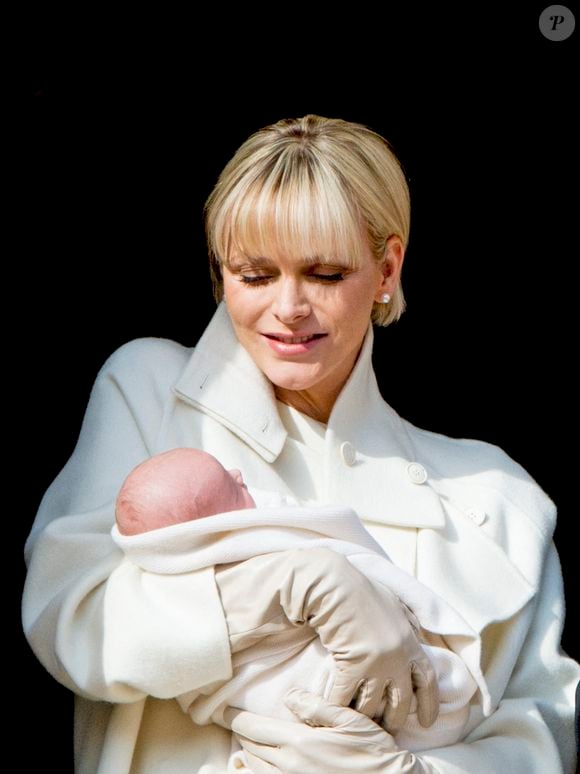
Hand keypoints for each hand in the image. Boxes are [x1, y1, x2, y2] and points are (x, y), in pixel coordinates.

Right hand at [215, 547, 437, 730]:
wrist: (337, 586)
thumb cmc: (362, 591)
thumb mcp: (394, 604)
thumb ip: (408, 622)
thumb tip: (417, 631)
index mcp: (411, 643)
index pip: (427, 681)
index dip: (428, 704)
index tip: (427, 723)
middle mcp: (398, 658)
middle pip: (400, 702)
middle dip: (392, 719)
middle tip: (384, 729)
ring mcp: (376, 665)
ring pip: (371, 705)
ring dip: (363, 716)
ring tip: (357, 722)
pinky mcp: (352, 667)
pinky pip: (345, 698)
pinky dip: (338, 707)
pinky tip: (332, 710)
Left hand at [224, 688, 436, 772]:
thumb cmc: (372, 751)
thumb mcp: (348, 718)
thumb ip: (315, 706)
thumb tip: (289, 696)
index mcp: (299, 743)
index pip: (254, 728)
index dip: (235, 719)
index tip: (223, 711)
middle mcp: (290, 767)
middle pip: (251, 749)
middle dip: (243, 735)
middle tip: (236, 723)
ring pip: (256, 769)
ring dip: (248, 755)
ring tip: (246, 744)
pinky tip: (254, 769)